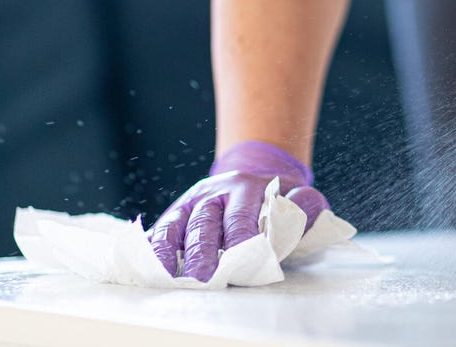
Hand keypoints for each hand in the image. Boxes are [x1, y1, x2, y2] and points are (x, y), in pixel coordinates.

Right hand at [147, 140, 328, 281]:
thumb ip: (304, 203)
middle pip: (205, 221)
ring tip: (169, 276)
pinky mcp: (177, 213)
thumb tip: (301, 205)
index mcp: (246, 186)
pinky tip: (151, 266)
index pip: (241, 216)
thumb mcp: (298, 194)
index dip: (240, 241)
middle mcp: (215, 191)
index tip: (242, 264)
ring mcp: (192, 201)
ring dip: (171, 251)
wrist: (256, 176)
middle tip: (204, 278)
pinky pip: (161, 229)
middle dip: (204, 251)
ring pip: (177, 224)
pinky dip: (153, 247)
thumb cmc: (278, 199)